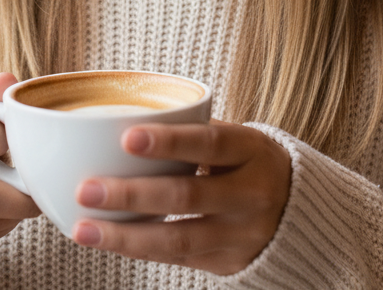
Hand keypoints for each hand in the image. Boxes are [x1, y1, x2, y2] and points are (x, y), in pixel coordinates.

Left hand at [70, 119, 290, 275]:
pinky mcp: (230, 263)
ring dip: (125, 235)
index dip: (169, 142)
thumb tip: (122, 119)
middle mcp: (251, 194)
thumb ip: (192, 130)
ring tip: (82, 228)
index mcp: (251, 150)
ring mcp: (242, 234)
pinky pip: (179, 258)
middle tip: (87, 188)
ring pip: (179, 238)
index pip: (208, 143)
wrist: (300, 208)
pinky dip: (139, 249)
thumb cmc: (248, 159)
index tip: (126, 137)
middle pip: (188, 195)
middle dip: (133, 194)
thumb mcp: (236, 136)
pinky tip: (107, 240)